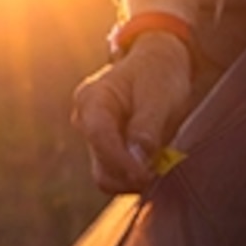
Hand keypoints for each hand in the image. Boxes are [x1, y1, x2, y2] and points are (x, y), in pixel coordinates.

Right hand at [71, 34, 193, 193]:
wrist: (157, 66)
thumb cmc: (157, 75)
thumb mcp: (158, 95)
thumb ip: (146, 127)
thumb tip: (139, 162)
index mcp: (92, 99)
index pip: (100, 137)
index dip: (122, 161)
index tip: (146, 176)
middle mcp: (85, 121)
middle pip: (100, 165)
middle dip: (131, 174)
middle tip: (161, 169)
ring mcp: (93, 139)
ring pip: (107, 176)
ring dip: (134, 178)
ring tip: (161, 162)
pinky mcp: (105, 152)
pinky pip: (116, 176)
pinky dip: (136, 176)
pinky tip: (154, 162)